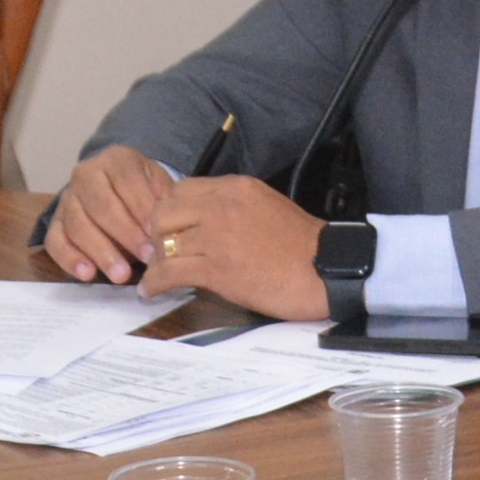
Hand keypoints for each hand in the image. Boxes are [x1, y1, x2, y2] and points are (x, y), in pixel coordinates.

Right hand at [44, 146, 177, 283]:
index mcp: (116, 159)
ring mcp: (67, 198)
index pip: (127, 181)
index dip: (142, 208)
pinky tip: (87, 274)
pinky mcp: (55, 222)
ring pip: (78, 225)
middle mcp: (85, 174)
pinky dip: (69, 259)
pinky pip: (55, 241)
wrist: (119, 191)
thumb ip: (164, 202)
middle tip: (146, 258)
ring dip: (101, 252)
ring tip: (122, 275)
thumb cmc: (145, 191)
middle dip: (125, 234)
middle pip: (101, 205)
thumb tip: (165, 229)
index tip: (157, 234)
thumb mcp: (160, 186)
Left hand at [140, 172, 326, 319]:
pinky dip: (154, 284)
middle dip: (155, 233)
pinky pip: (170, 272)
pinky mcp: (216, 269)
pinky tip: (150, 292)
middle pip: (164, 212)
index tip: (170, 230)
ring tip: (152, 276)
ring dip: (153, 262)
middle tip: (158, 252)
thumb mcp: (267, 207)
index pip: (183, 190)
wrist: (328, 270)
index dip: (170, 211)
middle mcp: (222, 206)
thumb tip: (206, 221)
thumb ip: (235, 207)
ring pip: (163, 243)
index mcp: (236, 188)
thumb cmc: (304, 246)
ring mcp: (217, 237)